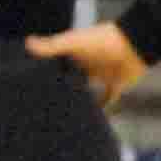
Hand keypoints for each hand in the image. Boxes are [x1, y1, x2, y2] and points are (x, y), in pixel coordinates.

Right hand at [28, 23, 150, 106]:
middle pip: (71, 78)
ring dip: (81, 99)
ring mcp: (100, 74)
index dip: (48, 72)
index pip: (57, 64)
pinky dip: (103, 109)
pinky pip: (107, 99)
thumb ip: (52, 46)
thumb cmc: (101, 40)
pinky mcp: (114, 84)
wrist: (132, 46)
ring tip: (67, 115)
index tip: (35, 84)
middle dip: (63, 88)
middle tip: (50, 104)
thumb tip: (28, 43)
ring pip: (87, 90)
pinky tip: (95, 120)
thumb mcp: (73, 42)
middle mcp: (86, 64)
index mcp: (74, 53)